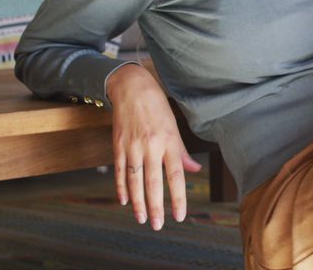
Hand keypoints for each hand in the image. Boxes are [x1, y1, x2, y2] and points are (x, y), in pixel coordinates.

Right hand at [106, 64, 202, 230]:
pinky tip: (124, 201)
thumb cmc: (157, 106)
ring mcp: (132, 146)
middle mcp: (151, 146)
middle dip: (156, 206)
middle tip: (158, 225)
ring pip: (135, 180)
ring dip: (138, 202)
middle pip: (153, 182)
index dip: (177, 197)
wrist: (131, 87)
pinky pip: (120, 170)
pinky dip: (121, 187)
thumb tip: (194, 169)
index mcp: (169, 142)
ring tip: (142, 219)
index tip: (179, 215)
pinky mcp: (118, 145)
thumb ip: (182, 151)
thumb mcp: (174, 126)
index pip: (175, 176)